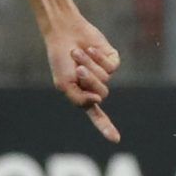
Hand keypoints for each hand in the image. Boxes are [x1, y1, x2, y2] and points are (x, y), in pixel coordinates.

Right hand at [44, 16, 121, 142]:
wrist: (64, 34)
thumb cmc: (60, 59)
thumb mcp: (64, 84)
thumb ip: (79, 98)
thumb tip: (99, 101)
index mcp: (83, 95)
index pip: (96, 115)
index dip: (105, 127)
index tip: (115, 140)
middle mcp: (95, 86)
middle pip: (101, 94)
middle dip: (88, 80)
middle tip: (76, 67)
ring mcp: (105, 73)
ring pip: (105, 79)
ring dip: (89, 65)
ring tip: (78, 54)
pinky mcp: (112, 60)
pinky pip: (111, 66)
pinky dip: (98, 57)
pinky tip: (90, 49)